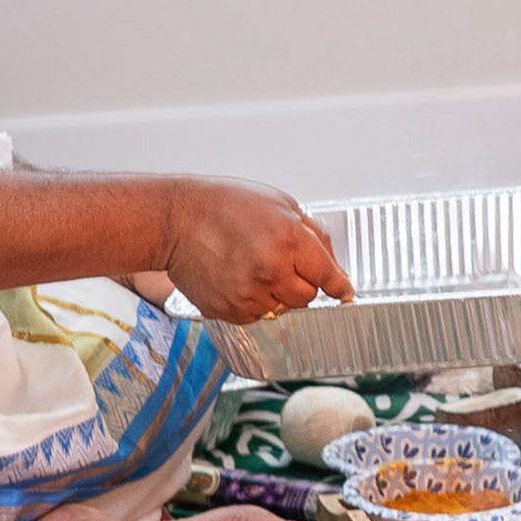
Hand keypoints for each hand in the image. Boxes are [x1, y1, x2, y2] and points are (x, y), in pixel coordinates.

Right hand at [157, 180, 353, 322]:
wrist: (175, 220)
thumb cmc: (226, 205)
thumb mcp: (281, 204)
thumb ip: (312, 236)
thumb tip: (334, 265)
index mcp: (289, 241)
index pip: (328, 276)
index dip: (338, 286)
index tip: (345, 294)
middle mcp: (271, 271)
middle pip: (307, 297)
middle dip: (301, 282)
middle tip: (280, 262)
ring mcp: (248, 295)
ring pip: (282, 309)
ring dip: (276, 293)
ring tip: (253, 267)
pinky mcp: (228, 310)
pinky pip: (256, 315)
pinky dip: (253, 302)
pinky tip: (237, 278)